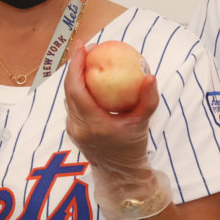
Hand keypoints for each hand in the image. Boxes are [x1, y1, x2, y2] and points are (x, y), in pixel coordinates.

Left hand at [62, 40, 157, 173]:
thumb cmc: (132, 147)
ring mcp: (73, 129)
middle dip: (75, 65)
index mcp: (93, 125)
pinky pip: (73, 104)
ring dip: (76, 76)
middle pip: (69, 89)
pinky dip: (79, 88)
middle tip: (87, 47)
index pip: (77, 89)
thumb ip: (148, 100)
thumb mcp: (143, 123)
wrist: (120, 174)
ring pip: (69, 96)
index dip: (76, 65)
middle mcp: (78, 127)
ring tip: (88, 58)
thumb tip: (150, 75)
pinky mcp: (73, 130)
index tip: (83, 46)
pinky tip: (90, 78)